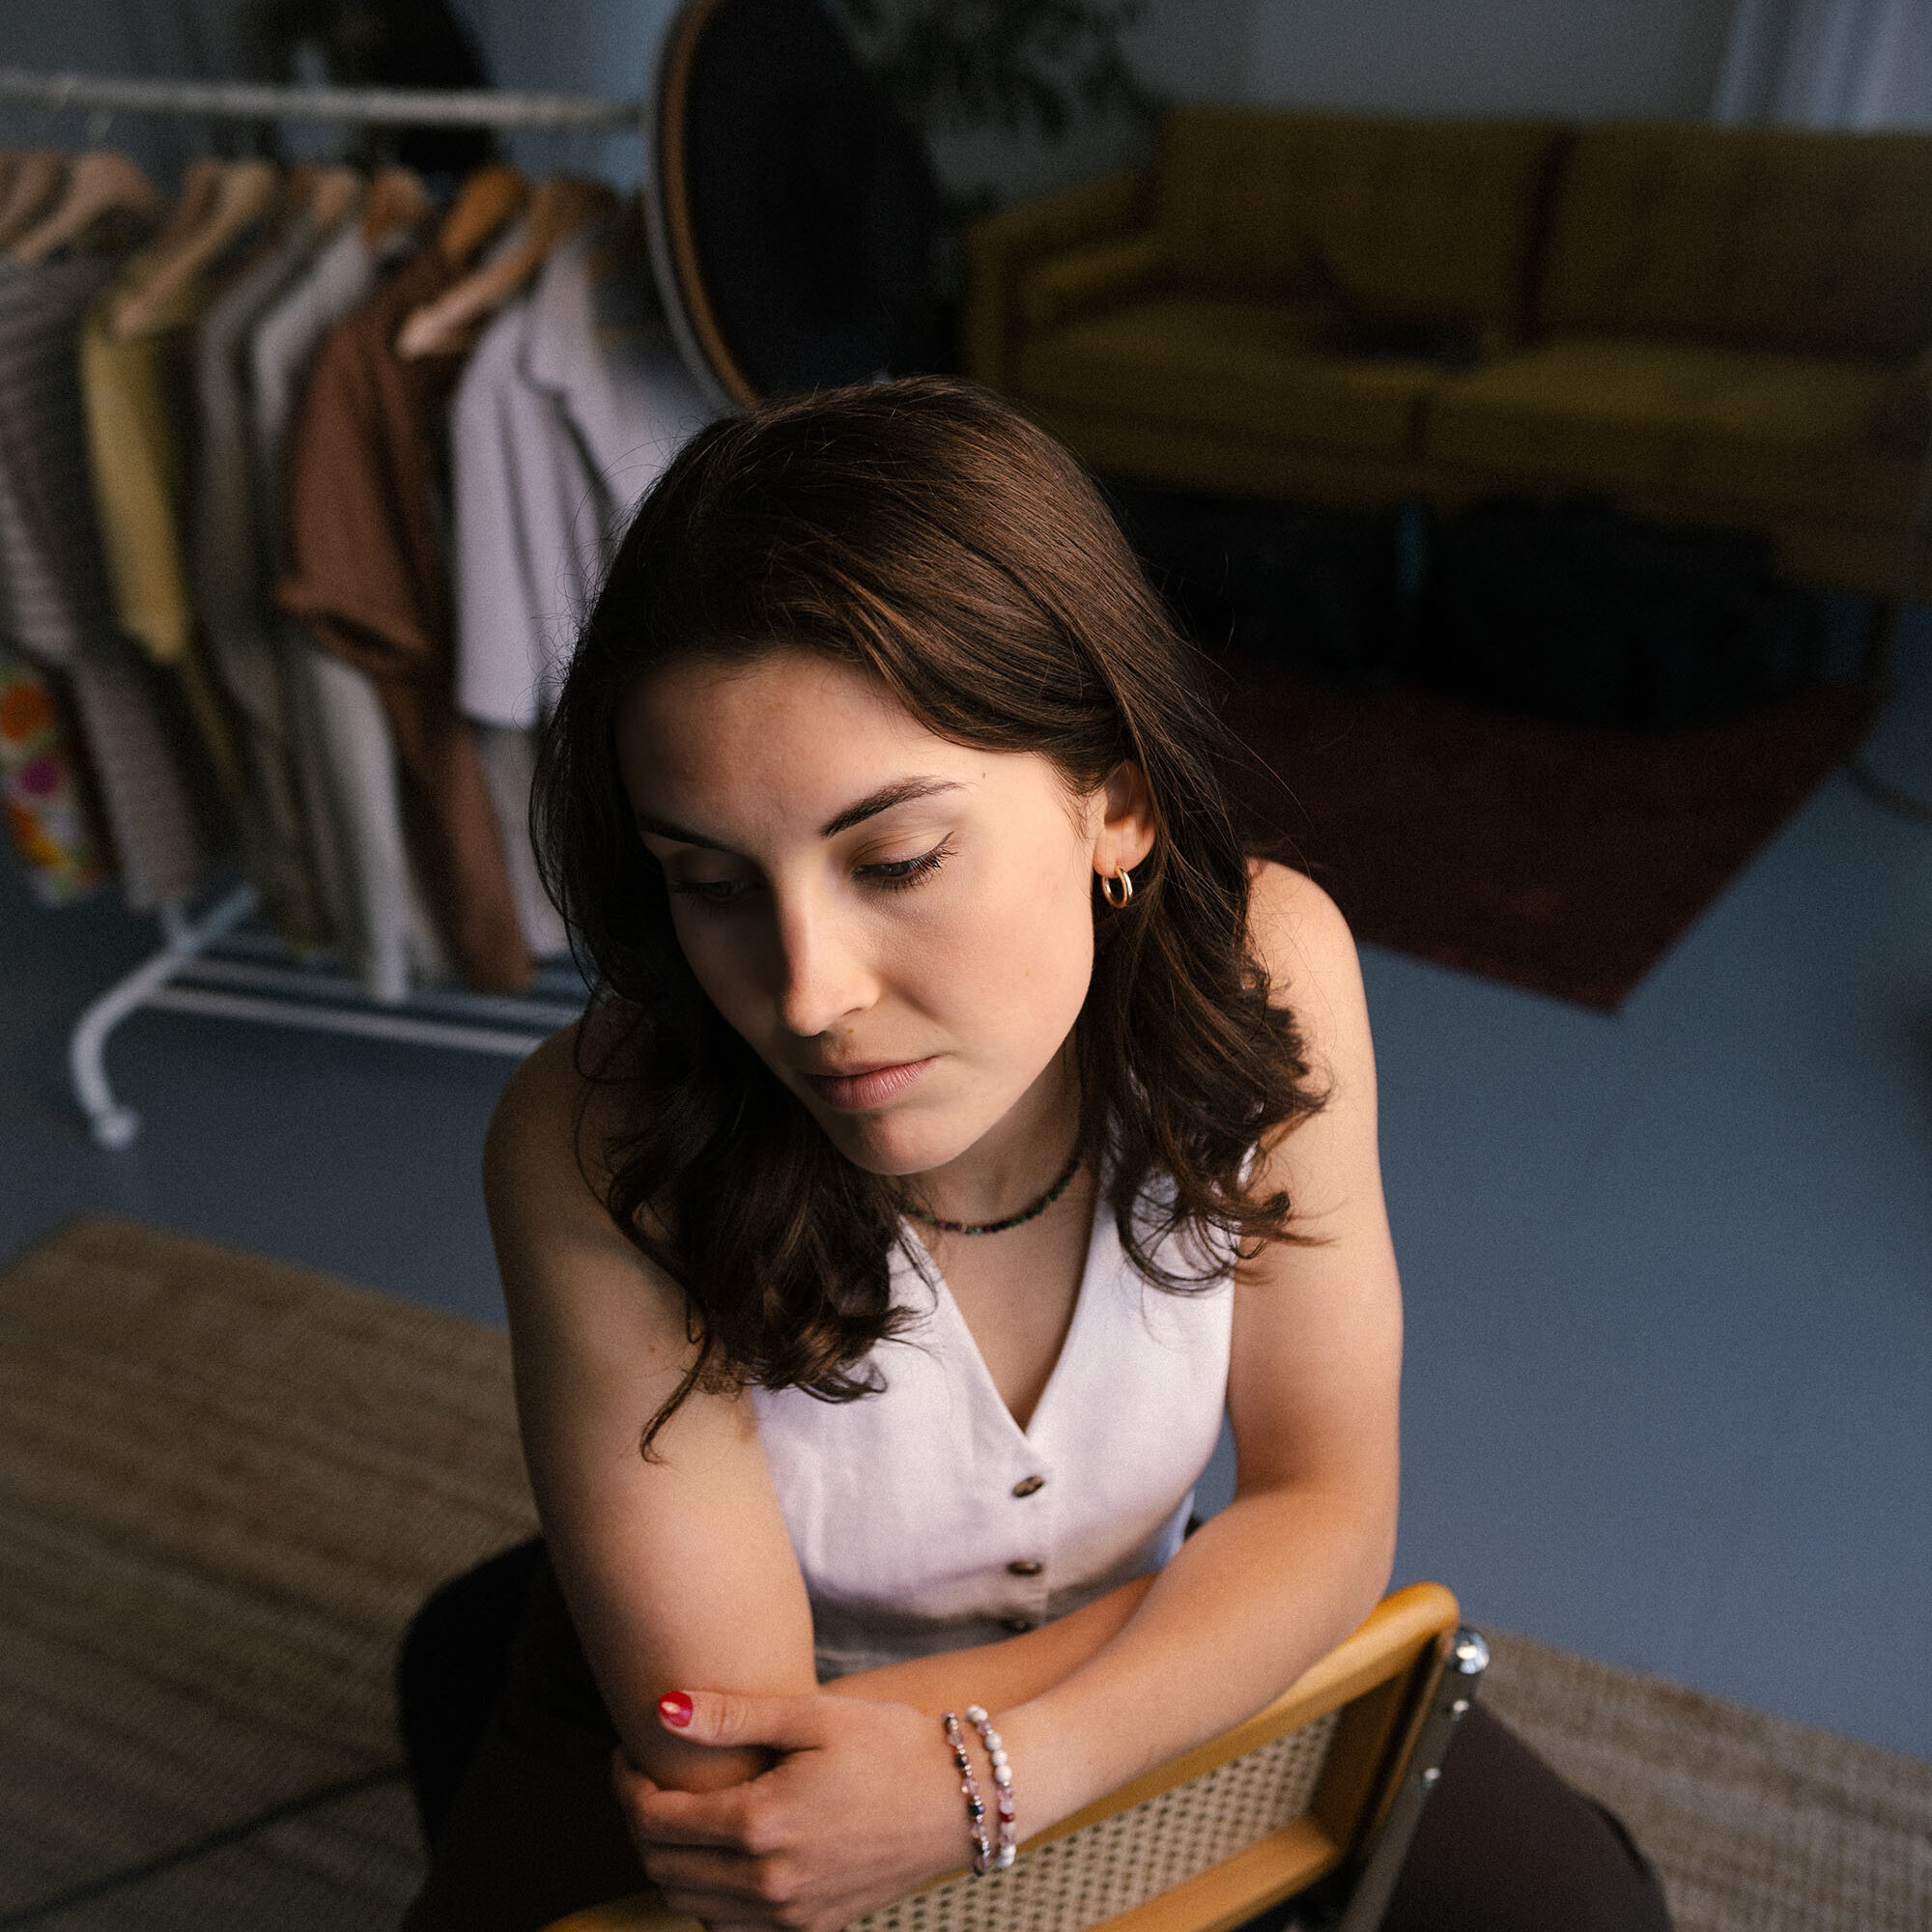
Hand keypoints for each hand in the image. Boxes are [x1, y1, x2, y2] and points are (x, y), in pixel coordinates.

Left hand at [613, 1687, 973, 1931]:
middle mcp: (767, 1883)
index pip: (654, 1820)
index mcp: (760, 1825)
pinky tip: (723, 1853)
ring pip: (689, 1905)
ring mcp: (790, 1915)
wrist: (965, 1799)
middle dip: (640, 1821)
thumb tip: (660, 1707)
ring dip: (670, 1861)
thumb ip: (731, 1717)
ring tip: (683, 1811)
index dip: (626, 1785)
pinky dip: (708, 1896)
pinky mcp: (812, 1928)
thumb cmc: (891, 1744)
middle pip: (661, 1867)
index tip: (628, 1751)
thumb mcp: (812, 1716)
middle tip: (648, 1777)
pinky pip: (731, 1928)